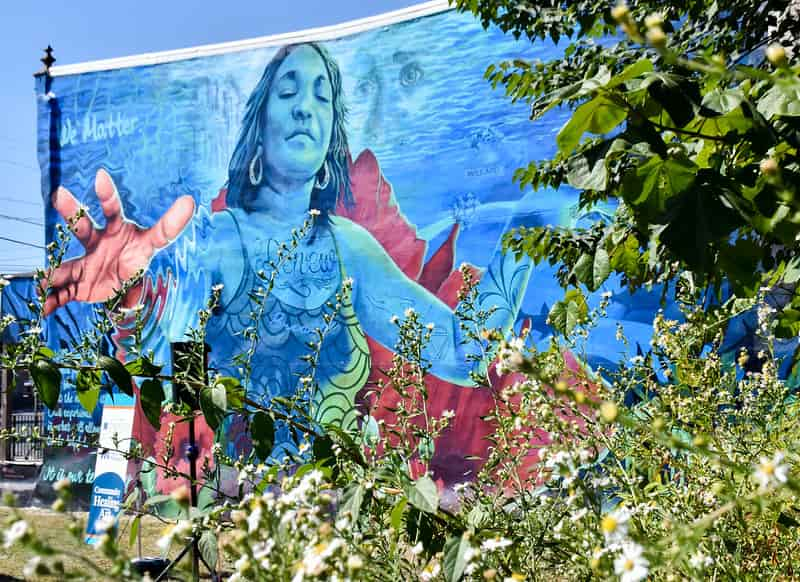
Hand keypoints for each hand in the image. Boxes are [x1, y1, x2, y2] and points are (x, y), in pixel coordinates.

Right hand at [43, 169, 194, 315]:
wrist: (123, 279)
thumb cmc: (137, 253)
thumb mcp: (155, 241)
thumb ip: (170, 225)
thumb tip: (190, 200)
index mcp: (116, 230)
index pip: (113, 209)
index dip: (107, 193)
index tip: (101, 175)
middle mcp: (96, 243)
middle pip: (82, 227)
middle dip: (71, 211)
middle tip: (60, 193)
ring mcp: (85, 263)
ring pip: (66, 268)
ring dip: (54, 276)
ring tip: (44, 283)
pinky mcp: (80, 284)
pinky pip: (64, 293)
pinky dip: (54, 300)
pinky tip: (44, 307)